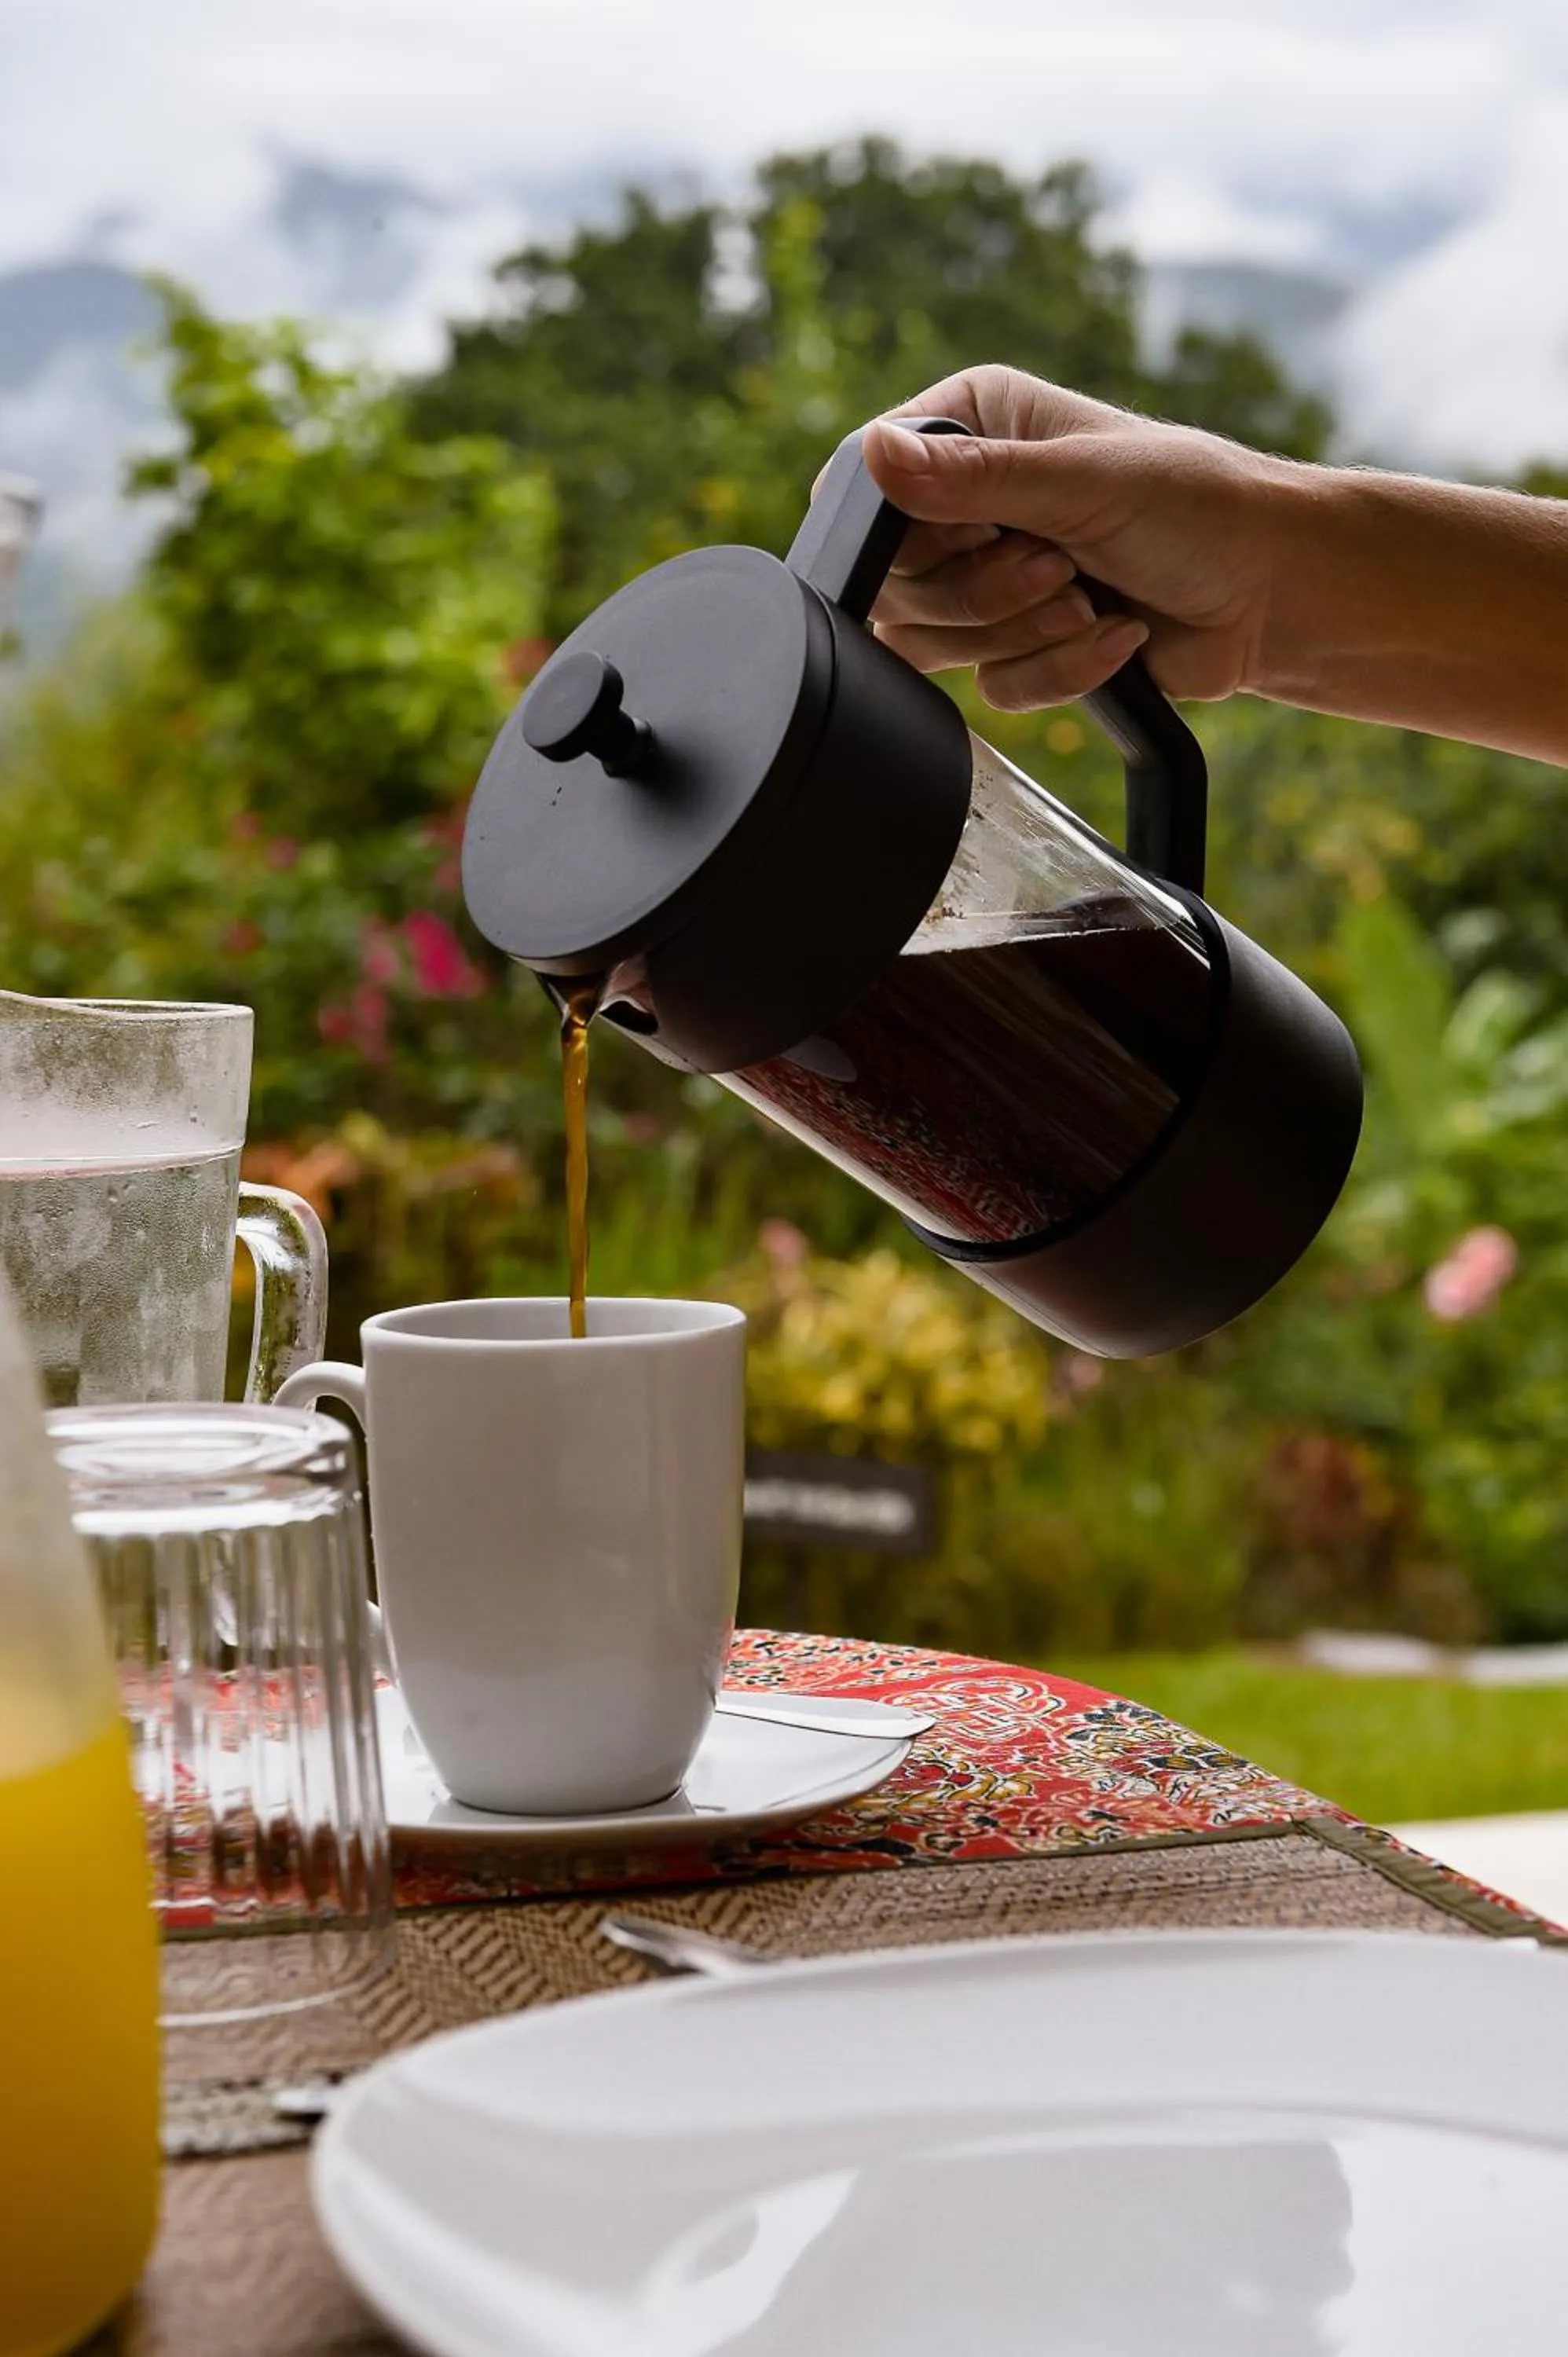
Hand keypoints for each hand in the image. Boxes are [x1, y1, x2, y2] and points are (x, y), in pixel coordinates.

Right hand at [863, 366, 1290, 711]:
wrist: (1270, 593)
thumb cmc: (1197, 508)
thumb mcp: (1080, 481)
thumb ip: (974, 476)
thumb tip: (874, 455)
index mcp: (970, 427)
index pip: (867, 491)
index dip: (909, 534)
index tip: (983, 530)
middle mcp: (966, 501)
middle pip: (893, 584)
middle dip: (984, 591)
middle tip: (1057, 565)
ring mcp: (987, 580)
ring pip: (932, 644)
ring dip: (1022, 632)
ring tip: (1088, 598)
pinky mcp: (1015, 648)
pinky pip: (990, 687)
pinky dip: (1058, 670)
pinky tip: (1112, 635)